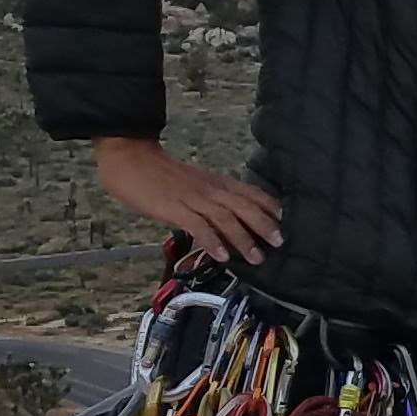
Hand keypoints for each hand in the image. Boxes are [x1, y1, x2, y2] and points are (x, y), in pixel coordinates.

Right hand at [92, 135, 284, 263]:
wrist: (131, 158)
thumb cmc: (160, 174)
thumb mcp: (194, 184)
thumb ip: (211, 199)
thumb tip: (226, 221)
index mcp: (216, 182)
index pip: (251, 192)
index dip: (269, 206)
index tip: (285, 221)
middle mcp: (210, 189)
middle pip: (244, 206)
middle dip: (264, 224)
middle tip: (280, 242)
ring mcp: (192, 198)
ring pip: (225, 218)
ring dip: (242, 238)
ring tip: (256, 257)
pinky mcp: (174, 208)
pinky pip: (197, 225)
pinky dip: (211, 240)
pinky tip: (221, 255)